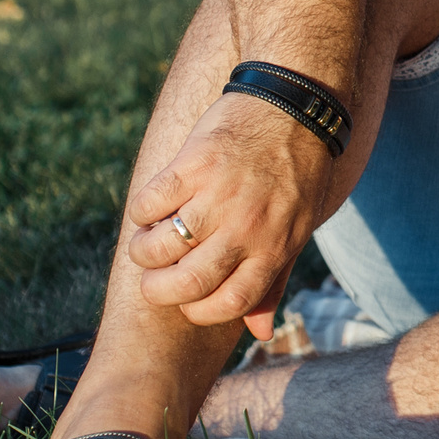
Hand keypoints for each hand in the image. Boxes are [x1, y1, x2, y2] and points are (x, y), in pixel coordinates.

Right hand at [123, 92, 337, 336]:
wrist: (295, 105)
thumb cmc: (298, 173)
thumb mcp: (298, 229)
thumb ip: (275, 281)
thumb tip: (260, 334)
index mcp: (274, 248)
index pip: (228, 304)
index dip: (197, 312)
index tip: (187, 302)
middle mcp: (247, 227)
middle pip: (187, 283)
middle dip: (158, 291)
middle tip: (153, 280)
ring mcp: (220, 195)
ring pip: (161, 246)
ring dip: (144, 252)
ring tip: (149, 243)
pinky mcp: (194, 163)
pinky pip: (149, 203)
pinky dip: (141, 212)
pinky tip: (152, 207)